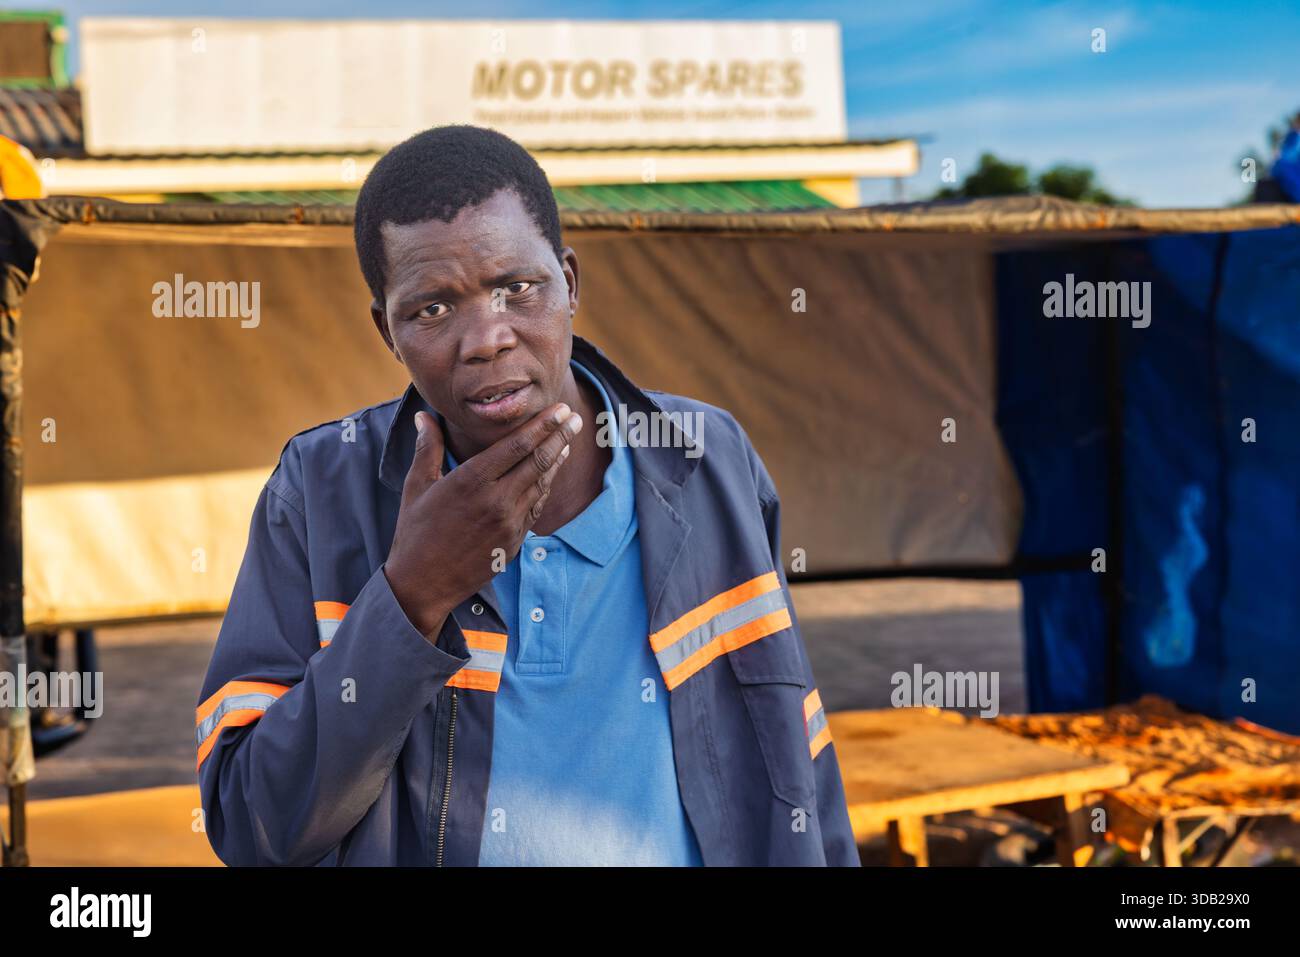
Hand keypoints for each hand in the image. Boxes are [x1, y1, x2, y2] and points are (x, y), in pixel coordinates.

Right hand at [384, 402, 583, 639]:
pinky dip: (545, 487)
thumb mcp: (416, 486)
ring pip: (542, 484)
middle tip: (576, 417)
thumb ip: (428, 448)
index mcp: (471, 481)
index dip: (543, 425)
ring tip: (567, 441)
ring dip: (557, 460)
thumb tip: (425, 415)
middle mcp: (496, 500)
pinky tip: (550, 474)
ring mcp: (509, 523)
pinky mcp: (515, 542)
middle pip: (538, 461)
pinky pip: (536, 507)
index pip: (517, 445)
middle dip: (560, 436)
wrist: (423, 583)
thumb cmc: (415, 532)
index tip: (559, 410)